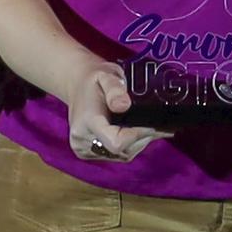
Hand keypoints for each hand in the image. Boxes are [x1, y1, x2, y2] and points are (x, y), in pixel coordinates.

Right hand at [50, 48, 161, 167]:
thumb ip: (115, 88)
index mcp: (87, 121)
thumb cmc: (95, 80)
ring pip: (121, 155)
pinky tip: (131, 132)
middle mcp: (81, 139)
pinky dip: (127, 146)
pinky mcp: (86, 153)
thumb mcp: (107, 74)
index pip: (116, 142)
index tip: (152, 124)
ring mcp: (83, 148)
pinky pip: (115, 156)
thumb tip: (123, 106)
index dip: (137, 136)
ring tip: (143, 125)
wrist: (77, 85)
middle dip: (141, 138)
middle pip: (122, 150)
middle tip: (153, 122)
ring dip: (136, 143)